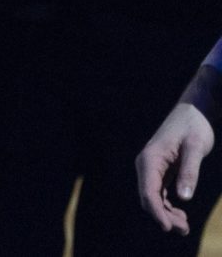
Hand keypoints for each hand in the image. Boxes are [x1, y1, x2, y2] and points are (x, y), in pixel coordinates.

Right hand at [139, 102, 215, 234]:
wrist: (193, 112)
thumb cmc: (193, 127)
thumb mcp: (196, 147)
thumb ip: (190, 171)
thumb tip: (184, 198)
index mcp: (150, 159)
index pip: (148, 191)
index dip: (156, 212)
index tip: (167, 227)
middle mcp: (146, 166)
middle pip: (148, 198)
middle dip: (163, 216)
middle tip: (184, 229)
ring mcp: (152, 169)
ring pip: (152, 198)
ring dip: (165, 214)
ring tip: (184, 227)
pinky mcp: (160, 171)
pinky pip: (159, 194)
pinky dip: (167, 207)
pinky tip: (181, 215)